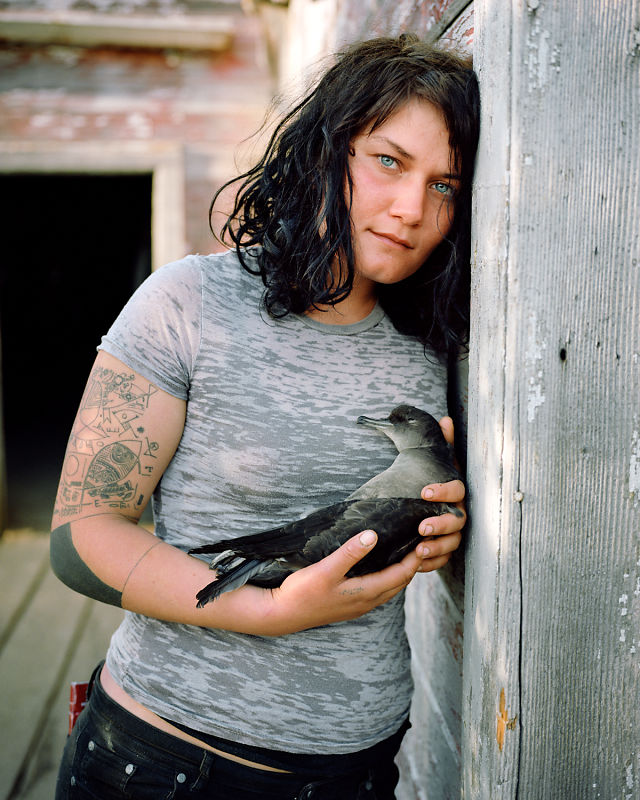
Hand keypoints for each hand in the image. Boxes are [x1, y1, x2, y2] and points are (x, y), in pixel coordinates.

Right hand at [256, 529, 423, 634]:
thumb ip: (349, 553)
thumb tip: (372, 535)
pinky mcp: (349, 606)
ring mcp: (358, 606)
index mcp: (365, 593)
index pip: (401, 575)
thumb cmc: (302, 592)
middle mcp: (367, 603)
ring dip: (401, 573)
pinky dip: (387, 579)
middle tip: (421, 544)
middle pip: (400, 584)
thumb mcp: (325, 569)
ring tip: (406, 554)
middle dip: (413, 565)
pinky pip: (378, 592)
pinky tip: (381, 568)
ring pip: (390, 590)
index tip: (424, 540)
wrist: (281, 615)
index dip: (414, 558)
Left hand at [414, 415, 465, 572]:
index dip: (443, 491)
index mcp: (455, 490)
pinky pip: (443, 560)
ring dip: (437, 547)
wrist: (426, 500)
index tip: (424, 492)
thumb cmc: (432, 479)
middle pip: (458, 521)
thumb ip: (441, 442)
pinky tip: (416, 563)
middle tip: (422, 526)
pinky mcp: (444, 549)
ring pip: (452, 543)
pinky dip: (431, 563)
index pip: (456, 489)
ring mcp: (454, 532)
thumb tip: (445, 420)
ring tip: (418, 549)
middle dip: (441, 524)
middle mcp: (459, 511)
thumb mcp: (434, 461)